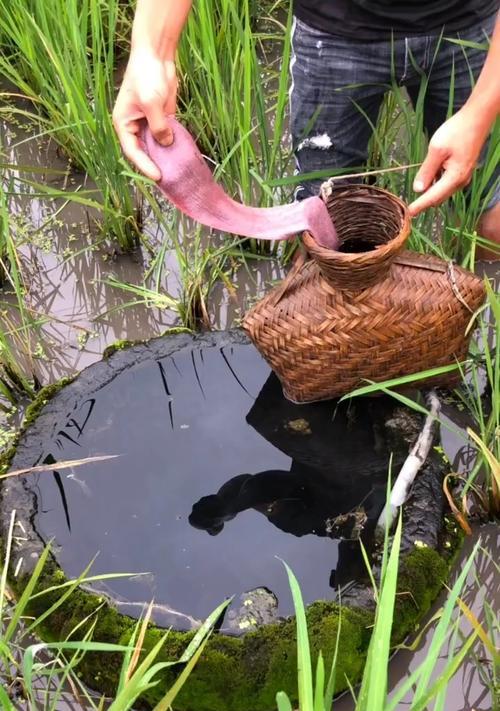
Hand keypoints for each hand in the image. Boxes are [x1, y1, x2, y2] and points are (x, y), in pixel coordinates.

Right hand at [113, 50, 177, 179]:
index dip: (144, 166)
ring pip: (155, 147)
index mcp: (124, 124)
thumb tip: (167, 142)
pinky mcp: (161, 120)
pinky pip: (166, 137)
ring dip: (164, 158)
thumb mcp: (151, 103)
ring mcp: (148, 124)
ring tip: (175, 173)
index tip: (157, 176)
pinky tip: (181, 157)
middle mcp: (134, 127)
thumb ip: (159, 126)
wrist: (156, 56)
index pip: (133, 151)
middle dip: (154, 165)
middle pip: (143, 152)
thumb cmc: (147, 77)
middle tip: (167, 180)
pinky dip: (173, 147)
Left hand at [409, 107, 488, 215]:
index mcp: (454, 178)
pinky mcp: (462, 171)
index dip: (420, 205)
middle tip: (409, 204)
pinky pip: (446, 183)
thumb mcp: (436, 150)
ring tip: (417, 187)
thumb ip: (426, 171)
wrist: (477, 119)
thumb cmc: (456, 131)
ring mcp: (463, 177)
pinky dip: (436, 184)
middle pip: (438, 197)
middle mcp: (460, 181)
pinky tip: (429, 175)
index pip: (433, 197)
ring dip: (430, 192)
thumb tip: (418, 189)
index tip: (409, 214)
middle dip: (424, 202)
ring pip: (442, 191)